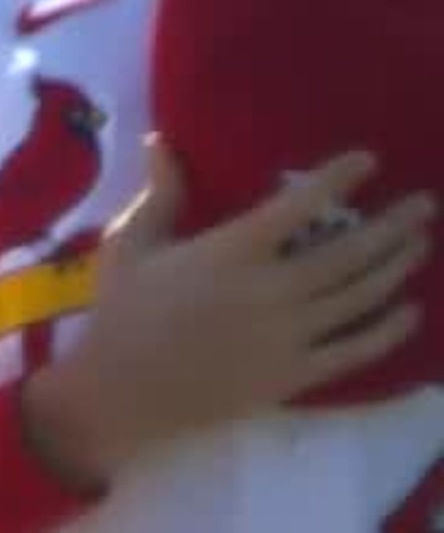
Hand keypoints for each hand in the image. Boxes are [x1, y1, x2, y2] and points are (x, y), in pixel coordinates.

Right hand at [24, 142, 432, 488]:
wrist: (121, 392)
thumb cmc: (120, 311)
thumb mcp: (128, 244)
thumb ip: (159, 194)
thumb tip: (162, 139)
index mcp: (229, 252)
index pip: (298, 207)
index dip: (338, 180)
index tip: (369, 161)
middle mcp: (271, 290)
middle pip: (348, 252)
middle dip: (393, 225)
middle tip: (425, 204)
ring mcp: (288, 336)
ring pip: (359, 296)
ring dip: (396, 267)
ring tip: (420, 244)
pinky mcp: (295, 374)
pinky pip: (355, 350)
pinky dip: (389, 330)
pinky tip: (410, 311)